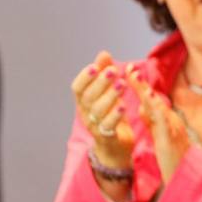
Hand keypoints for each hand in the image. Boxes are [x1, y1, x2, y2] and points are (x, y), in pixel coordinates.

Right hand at [71, 52, 132, 168]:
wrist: (114, 148)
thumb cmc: (110, 115)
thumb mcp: (107, 93)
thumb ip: (104, 73)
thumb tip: (103, 53)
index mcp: (83, 102)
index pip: (77, 88)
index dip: (84, 77)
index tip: (95, 66)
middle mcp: (85, 113)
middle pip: (88, 97)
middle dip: (100, 82)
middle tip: (114, 70)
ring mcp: (95, 126)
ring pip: (98, 111)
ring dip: (110, 96)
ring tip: (122, 84)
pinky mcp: (106, 137)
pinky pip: (108, 126)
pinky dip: (115, 116)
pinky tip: (123, 106)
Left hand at [129, 67, 190, 182]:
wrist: (185, 176)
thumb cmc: (173, 157)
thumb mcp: (160, 135)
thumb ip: (151, 120)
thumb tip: (142, 106)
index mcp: (167, 119)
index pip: (152, 100)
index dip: (141, 86)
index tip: (130, 71)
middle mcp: (171, 120)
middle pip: (154, 99)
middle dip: (142, 84)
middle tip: (130, 68)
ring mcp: (172, 128)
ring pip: (158, 106)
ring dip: (147, 91)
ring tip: (136, 78)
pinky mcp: (170, 139)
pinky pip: (162, 122)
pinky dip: (155, 109)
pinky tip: (148, 100)